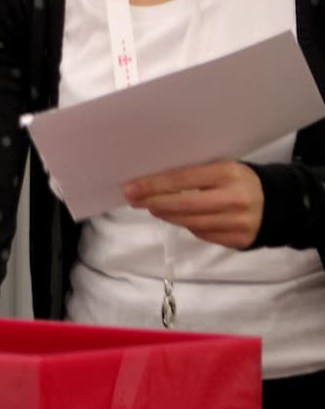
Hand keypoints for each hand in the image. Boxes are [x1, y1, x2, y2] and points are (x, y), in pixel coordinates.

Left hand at [123, 161, 263, 248]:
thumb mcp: (222, 168)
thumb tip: (152, 182)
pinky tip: (179, 218)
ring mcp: (239, 222)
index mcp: (228, 173)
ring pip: (190, 222)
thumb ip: (194, 174)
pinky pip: (203, 234)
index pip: (182, 179)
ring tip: (154, 208)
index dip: (153, 185)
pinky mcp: (239, 240)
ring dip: (167, 216)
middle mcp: (235, 198)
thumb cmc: (239, 181)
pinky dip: (188, 226)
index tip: (130, 187)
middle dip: (154, 202)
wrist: (279, 203)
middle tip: (134, 200)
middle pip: (184, 205)